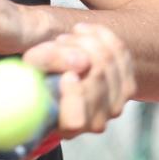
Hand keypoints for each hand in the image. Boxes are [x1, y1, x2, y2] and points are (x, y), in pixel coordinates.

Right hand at [23, 23, 135, 137]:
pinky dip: (102, 36)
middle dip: (76, 49)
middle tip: (59, 41)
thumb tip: (81, 61)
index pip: (76, 120)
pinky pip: (121, 52)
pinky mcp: (128, 88)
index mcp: (65, 126)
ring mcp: (115, 106)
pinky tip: (85, 32)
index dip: (74, 95)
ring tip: (68, 38)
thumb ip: (47, 62)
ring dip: (87, 41)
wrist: (57, 76)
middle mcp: (94, 123)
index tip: (66, 75)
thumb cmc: (38, 75)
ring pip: (109, 60)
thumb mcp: (31, 67)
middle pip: (96, 77)